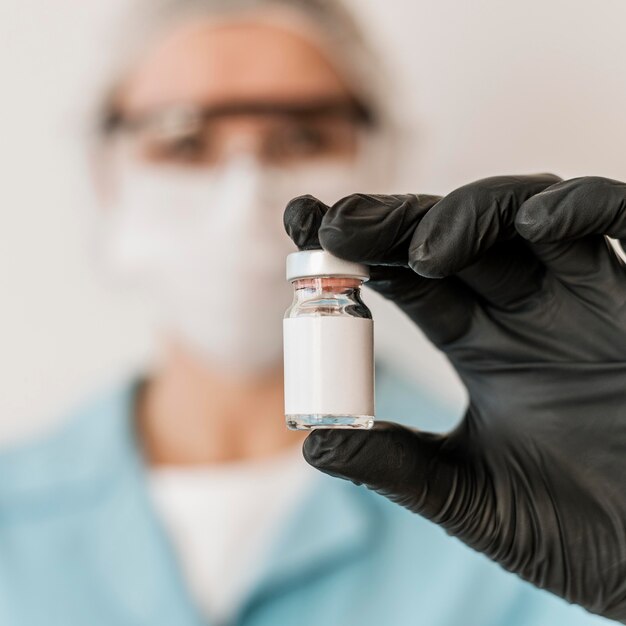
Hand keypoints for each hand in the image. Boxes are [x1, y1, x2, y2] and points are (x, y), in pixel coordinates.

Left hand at [284, 176, 625, 621]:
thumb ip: (394, 464)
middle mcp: (523, 309)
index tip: (304, 225)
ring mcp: (581, 296)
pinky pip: (617, 220)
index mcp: (478, 344)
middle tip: (336, 220)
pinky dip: (582, 208)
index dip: (356, 249)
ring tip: (419, 253)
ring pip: (519, 214)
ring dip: (465, 214)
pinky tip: (537, 225)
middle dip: (390, 221)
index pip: (406, 277)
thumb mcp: (468, 496)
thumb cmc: (575, 533)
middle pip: (448, 236)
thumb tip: (310, 442)